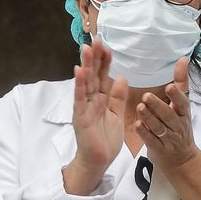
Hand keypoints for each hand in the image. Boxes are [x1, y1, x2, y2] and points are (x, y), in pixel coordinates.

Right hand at [65, 40, 127, 190]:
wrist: (99, 160)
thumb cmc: (105, 140)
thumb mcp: (117, 114)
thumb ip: (118, 97)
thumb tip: (121, 77)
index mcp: (101, 99)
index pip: (102, 75)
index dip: (105, 61)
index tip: (106, 45)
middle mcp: (91, 100)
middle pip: (93, 74)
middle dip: (94, 57)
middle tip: (96, 39)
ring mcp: (84, 107)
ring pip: (85, 83)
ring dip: (85, 66)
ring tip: (86, 49)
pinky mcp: (81, 117)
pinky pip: (80, 98)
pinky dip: (79, 85)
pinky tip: (79, 72)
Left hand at [136, 57, 197, 171]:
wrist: (181, 159)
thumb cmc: (179, 127)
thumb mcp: (183, 106)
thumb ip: (181, 83)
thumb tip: (183, 59)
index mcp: (184, 114)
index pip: (183, 104)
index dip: (176, 96)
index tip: (169, 87)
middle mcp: (178, 126)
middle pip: (169, 115)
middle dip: (158, 106)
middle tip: (146, 96)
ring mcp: (169, 139)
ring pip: (159, 128)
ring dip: (149, 117)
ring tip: (139, 107)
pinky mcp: (159, 149)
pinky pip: (151, 141)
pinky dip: (144, 133)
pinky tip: (137, 125)